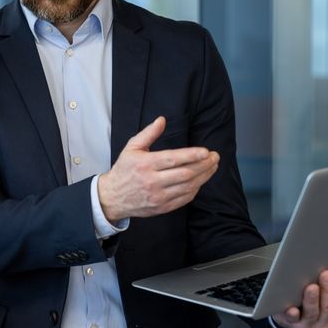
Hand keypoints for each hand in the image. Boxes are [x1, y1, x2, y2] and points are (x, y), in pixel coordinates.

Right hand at [98, 116, 219, 221]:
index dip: (192, 155)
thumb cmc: (124, 169)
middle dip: (204, 165)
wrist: (112, 197)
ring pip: (188, 187)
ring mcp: (158, 196)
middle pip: (185, 174)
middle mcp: (152, 181)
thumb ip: (148, 133)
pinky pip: (184, 198)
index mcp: (145, 164)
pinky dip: (196, 189)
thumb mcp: (131, 147)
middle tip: (215, 157)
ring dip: (204, 176)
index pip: (173, 159)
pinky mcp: (162, 207)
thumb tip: (162, 120)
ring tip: (212, 166)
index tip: (206, 151)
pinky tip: (201, 180)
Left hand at [272, 268, 327, 327]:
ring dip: (312, 300)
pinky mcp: (290, 323)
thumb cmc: (321, 306)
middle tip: (326, 273)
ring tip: (311, 286)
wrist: (295, 320)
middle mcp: (325, 323)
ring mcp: (308, 323)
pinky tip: (291, 309)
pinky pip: (291, 320)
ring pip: (312, 313)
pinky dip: (291, 314)